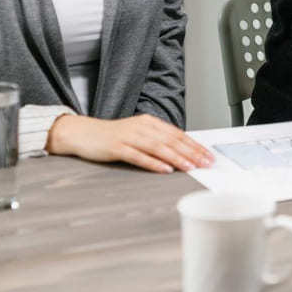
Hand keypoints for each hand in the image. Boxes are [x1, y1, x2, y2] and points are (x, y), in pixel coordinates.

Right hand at [46, 114, 215, 173]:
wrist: (82, 133)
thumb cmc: (112, 136)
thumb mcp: (138, 134)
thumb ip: (156, 140)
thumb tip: (180, 152)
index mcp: (150, 123)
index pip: (177, 134)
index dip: (194, 145)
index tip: (208, 155)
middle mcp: (142, 127)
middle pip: (171, 140)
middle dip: (191, 152)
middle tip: (206, 162)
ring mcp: (129, 136)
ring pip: (158, 147)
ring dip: (176, 157)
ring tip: (190, 167)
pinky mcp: (117, 147)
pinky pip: (138, 156)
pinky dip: (153, 163)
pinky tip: (164, 169)